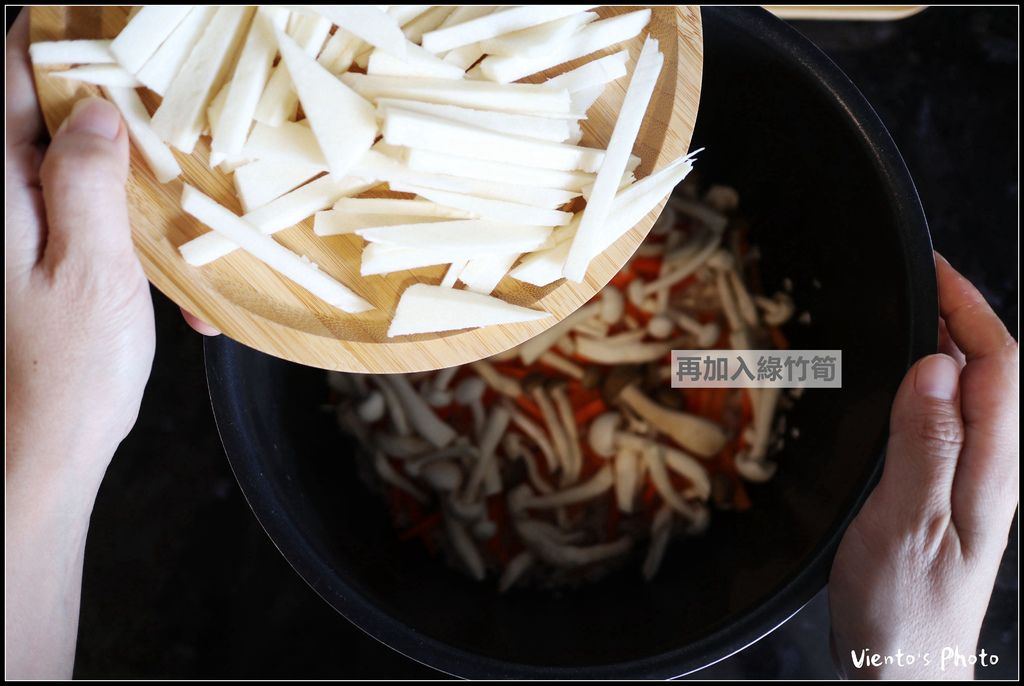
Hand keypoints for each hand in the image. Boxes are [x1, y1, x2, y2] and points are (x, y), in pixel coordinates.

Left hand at [5, 12, 154, 676]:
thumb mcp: (92, 269)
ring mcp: (17, 236)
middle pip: (53, 120)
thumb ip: (89, 181)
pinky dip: (132, 240)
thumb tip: (98, 112)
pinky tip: (171, 288)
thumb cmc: (62, 377)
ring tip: (186, 238)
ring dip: (139, 194)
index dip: (67, 46)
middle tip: (182, 142)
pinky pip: (85, 223)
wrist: (34, 461)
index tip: (127, 43)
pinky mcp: (37, 267)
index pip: (15, 76)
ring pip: (79, 174)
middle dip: (124, 128)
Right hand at [829, 252, 1018, 678]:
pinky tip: (900, 388)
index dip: (968, 310)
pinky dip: (928, 387)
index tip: (933, 270)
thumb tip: (934, 367)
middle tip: (916, 283)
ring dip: (946, 347)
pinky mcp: (950, 498)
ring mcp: (974, 485)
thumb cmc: (904, 611)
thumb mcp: (908, 524)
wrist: (902, 671)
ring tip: (907, 318)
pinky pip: (948, 424)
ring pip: (971, 396)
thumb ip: (925, 445)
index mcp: (990, 470)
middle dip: (961, 317)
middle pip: (992, 374)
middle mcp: (992, 471)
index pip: (996, 367)